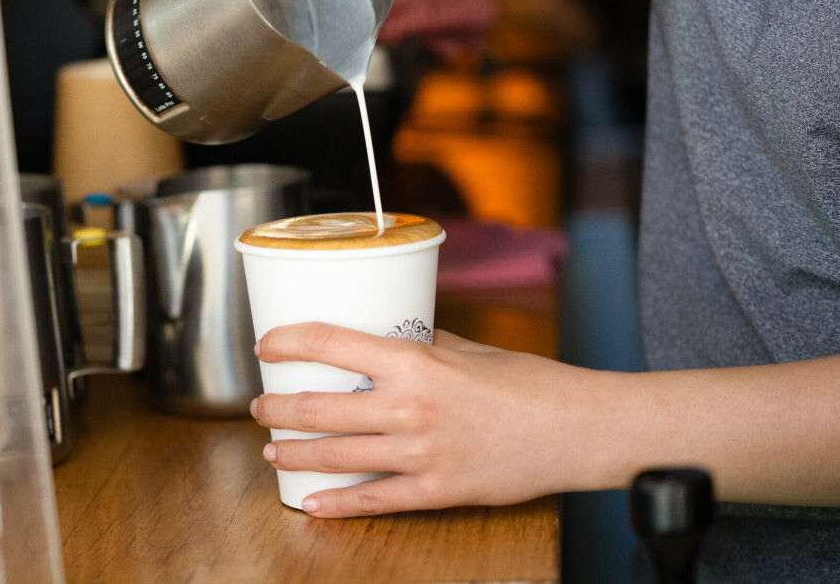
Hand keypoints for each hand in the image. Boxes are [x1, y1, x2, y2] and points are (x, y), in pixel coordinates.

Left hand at [251, 322, 599, 516]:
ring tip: (272, 450)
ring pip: (336, 455)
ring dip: (294, 452)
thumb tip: (394, 334)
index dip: (288, 341)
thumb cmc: (531, 384)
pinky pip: (375, 500)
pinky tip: (312, 502)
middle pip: (320, 406)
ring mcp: (421, 452)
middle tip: (260, 406)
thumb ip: (426, 343)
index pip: (331, 342)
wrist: (579, 429)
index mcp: (416, 361)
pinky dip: (337, 504)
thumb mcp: (472, 350)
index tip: (267, 344)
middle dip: (278, 407)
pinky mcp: (437, 489)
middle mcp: (409, 406)